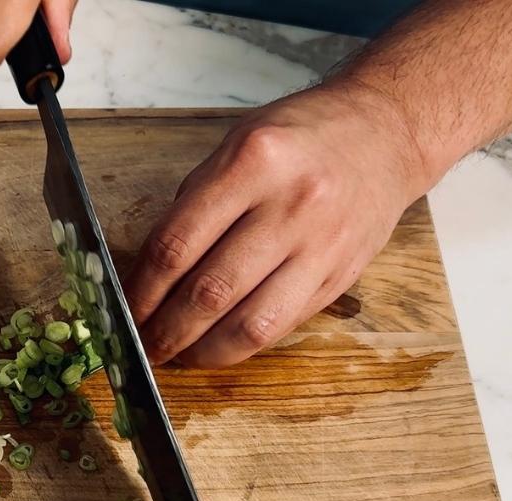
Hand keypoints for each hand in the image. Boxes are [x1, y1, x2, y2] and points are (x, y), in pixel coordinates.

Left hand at [127, 83, 434, 367]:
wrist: (387, 133)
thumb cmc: (300, 138)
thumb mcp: (236, 145)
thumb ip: (194, 204)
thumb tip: (149, 273)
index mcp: (252, 163)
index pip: (176, 245)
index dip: (141, 291)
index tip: (123, 312)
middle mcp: (291, 205)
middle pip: (209, 291)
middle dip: (165, 331)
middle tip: (142, 347)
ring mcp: (321, 246)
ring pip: (248, 324)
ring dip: (202, 351)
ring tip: (176, 355)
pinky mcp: (340, 277)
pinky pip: (281, 326)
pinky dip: (241, 345)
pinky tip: (217, 345)